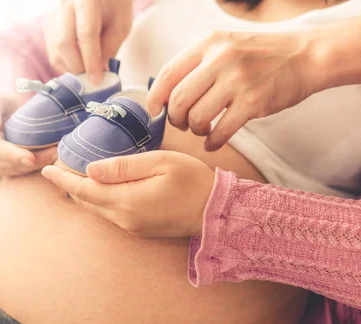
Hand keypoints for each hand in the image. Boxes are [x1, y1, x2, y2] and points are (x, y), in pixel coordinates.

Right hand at [0, 91, 57, 176]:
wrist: (1, 111)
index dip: (14, 155)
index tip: (31, 158)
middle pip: (8, 164)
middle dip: (33, 161)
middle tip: (55, 154)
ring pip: (16, 171)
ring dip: (38, 165)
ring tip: (57, 155)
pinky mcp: (4, 169)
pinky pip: (21, 172)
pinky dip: (38, 166)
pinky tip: (52, 158)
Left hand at [41, 151, 214, 237]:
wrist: (218, 212)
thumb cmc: (193, 181)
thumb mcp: (160, 163)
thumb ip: (123, 167)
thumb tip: (90, 170)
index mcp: (126, 202)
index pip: (83, 190)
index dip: (62, 179)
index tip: (46, 168)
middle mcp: (124, 219)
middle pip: (86, 200)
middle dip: (68, 184)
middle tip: (58, 164)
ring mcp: (131, 227)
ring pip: (96, 208)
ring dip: (82, 192)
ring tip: (73, 173)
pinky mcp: (138, 229)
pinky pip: (109, 213)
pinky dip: (97, 199)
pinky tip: (98, 186)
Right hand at [44, 0, 132, 84]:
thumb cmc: (114, 5)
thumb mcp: (120, 24)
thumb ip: (110, 47)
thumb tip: (98, 73)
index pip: (85, 34)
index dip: (91, 60)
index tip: (97, 80)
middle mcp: (65, 4)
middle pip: (64, 43)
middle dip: (77, 67)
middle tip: (90, 79)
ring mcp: (54, 13)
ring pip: (54, 49)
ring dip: (69, 68)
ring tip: (85, 73)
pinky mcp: (49, 23)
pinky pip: (51, 50)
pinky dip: (63, 63)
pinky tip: (77, 65)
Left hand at [147, 30, 314, 150]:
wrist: (306, 56)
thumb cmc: (261, 56)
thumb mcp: (225, 46)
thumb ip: (197, 65)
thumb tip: (164, 95)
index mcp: (209, 44)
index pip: (168, 73)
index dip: (154, 98)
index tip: (154, 112)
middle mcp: (220, 59)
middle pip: (178, 100)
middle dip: (175, 119)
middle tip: (183, 124)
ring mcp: (237, 80)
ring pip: (196, 117)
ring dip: (195, 130)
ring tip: (203, 129)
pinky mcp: (253, 102)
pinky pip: (220, 131)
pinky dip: (212, 142)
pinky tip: (213, 142)